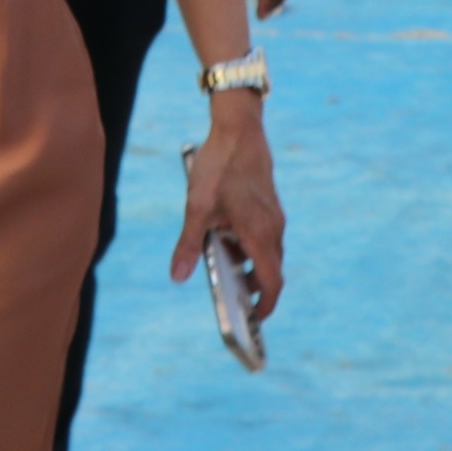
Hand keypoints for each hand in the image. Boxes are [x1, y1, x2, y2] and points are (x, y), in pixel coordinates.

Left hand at [172, 95, 286, 324]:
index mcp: (259, 234)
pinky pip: (264, 237)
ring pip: (267, 253)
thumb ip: (188, 245)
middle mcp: (273, 228)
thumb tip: (177, 277)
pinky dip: (249, 247)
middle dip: (253, 289)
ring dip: (248, 265)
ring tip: (222, 264)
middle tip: (231, 300)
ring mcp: (274, 216)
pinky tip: (225, 237)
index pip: (272, 282)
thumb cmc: (219, 166)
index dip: (265, 306)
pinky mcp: (269, 206)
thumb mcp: (197, 206)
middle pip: (271, 271)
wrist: (239, 129)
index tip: (253, 321)